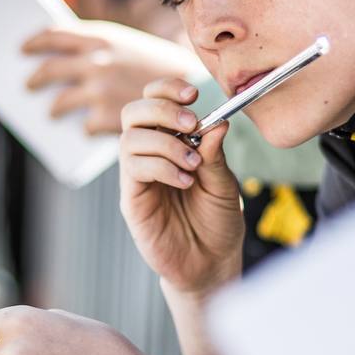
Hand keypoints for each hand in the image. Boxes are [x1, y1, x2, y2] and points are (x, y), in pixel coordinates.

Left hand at [23, 22, 204, 135]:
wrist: (195, 90)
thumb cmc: (166, 67)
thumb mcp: (133, 46)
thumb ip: (106, 48)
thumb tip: (77, 52)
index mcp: (101, 38)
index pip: (55, 35)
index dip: (36, 42)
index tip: (24, 48)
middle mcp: (94, 61)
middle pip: (50, 69)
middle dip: (35, 79)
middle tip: (29, 85)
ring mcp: (98, 90)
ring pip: (60, 103)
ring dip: (54, 108)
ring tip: (52, 112)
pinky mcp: (104, 117)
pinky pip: (84, 126)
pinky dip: (87, 128)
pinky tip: (92, 129)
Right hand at [119, 78, 243, 295]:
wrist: (211, 264)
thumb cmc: (217, 222)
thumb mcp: (224, 183)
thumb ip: (215, 154)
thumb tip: (218, 121)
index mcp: (171, 142)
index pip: (154, 102)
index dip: (166, 90)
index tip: (192, 94)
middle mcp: (149, 155)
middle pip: (133, 112)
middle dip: (161, 109)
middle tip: (190, 124)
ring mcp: (138, 177)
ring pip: (130, 139)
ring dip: (165, 143)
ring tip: (192, 164)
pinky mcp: (132, 200)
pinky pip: (134, 169)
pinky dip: (161, 168)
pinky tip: (184, 181)